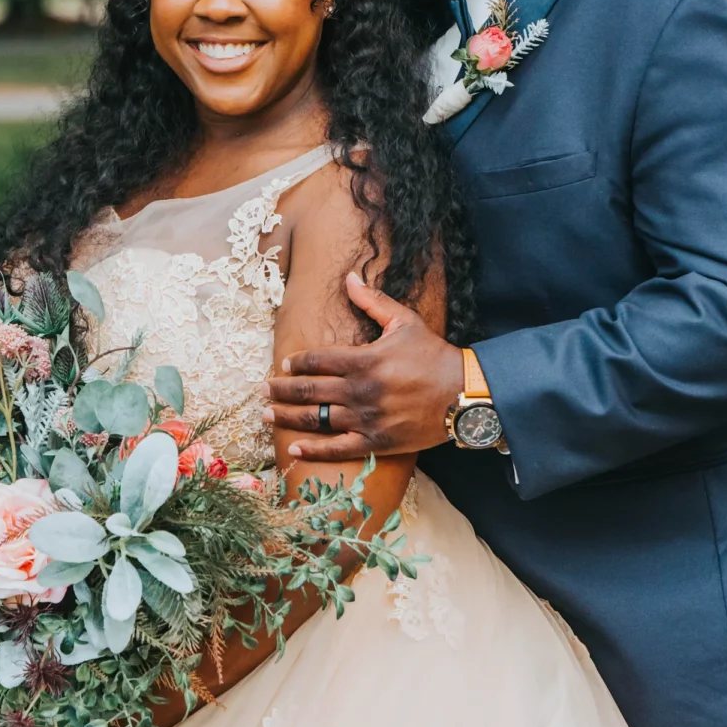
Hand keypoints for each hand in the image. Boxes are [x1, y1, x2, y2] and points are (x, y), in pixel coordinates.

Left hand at [263, 272, 463, 460]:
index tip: (284, 364)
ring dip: (287, 417)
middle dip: (280, 390)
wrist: (464, 395)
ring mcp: (366, 418)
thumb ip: (373, 302)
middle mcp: (360, 390)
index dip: (295, 362)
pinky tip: (295, 448)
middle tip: (261, 390)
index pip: (316, 360)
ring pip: (316, 420)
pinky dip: (314, 450)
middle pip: (308, 391)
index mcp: (363, 359)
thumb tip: (350, 277)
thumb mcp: (405, 322)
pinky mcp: (376, 441)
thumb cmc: (434, 356)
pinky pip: (338, 449)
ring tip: (267, 415)